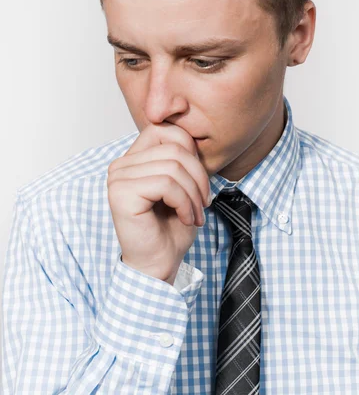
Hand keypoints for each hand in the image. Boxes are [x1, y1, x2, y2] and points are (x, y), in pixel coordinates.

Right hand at [107, 122, 210, 284]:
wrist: (159, 264)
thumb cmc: (171, 227)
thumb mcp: (184, 184)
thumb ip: (182, 158)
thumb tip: (194, 137)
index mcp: (134, 158)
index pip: (166, 130)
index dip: (191, 151)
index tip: (199, 181)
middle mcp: (121, 165)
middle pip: (174, 148)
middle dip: (198, 176)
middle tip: (204, 203)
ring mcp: (118, 178)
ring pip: (173, 166)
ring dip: (193, 193)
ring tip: (195, 214)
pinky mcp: (121, 194)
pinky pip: (165, 184)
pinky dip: (184, 202)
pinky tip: (185, 218)